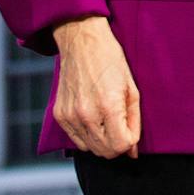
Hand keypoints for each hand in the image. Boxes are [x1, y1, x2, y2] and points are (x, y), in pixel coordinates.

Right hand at [51, 15, 140, 158]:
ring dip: (102, 142)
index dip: (130, 140)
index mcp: (108, 107)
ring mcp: (70, 116)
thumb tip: (133, 152)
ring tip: (107, 120)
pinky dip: (87, 136)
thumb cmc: (111, 61)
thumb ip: (134, 121)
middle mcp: (87, 115)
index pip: (121, 146)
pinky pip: (76, 140)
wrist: (82, 42)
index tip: (130, 128)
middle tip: (120, 127)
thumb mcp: (131, 88)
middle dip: (117, 145)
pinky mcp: (59, 115)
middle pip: (105, 152)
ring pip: (90, 149)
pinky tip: (93, 118)